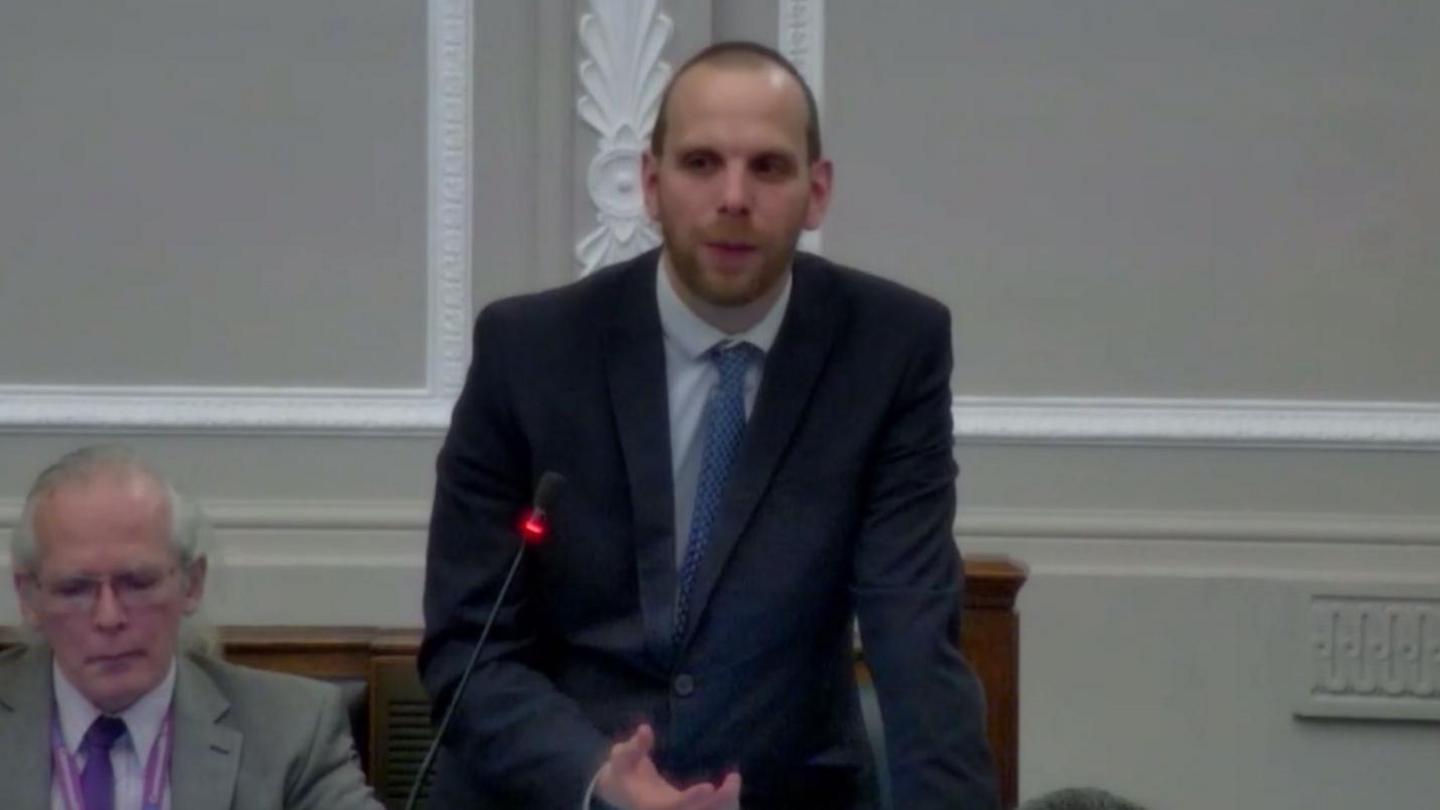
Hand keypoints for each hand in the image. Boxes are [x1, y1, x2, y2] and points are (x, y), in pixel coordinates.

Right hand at [594, 724, 741, 809]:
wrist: (622, 794)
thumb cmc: (621, 774)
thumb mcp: (620, 759)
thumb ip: (632, 747)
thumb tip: (645, 729)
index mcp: (651, 806)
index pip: (675, 807)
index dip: (692, 799)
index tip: (710, 787)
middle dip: (719, 803)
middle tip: (734, 779)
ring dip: (726, 804)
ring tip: (733, 779)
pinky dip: (725, 804)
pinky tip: (732, 785)